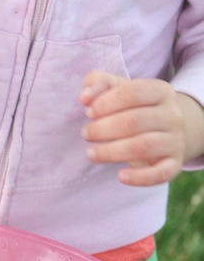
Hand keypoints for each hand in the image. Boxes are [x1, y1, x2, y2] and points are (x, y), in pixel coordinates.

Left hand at [79, 71, 193, 186]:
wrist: (165, 128)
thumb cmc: (132, 105)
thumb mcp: (117, 87)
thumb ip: (98, 82)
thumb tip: (84, 97)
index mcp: (160, 90)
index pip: (132, 92)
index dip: (106, 102)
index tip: (88, 112)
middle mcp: (172, 114)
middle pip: (134, 121)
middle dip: (103, 128)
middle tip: (86, 133)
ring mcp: (176, 140)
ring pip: (143, 146)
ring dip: (112, 152)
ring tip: (91, 153)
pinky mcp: (175, 163)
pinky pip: (161, 173)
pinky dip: (140, 178)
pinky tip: (120, 176)